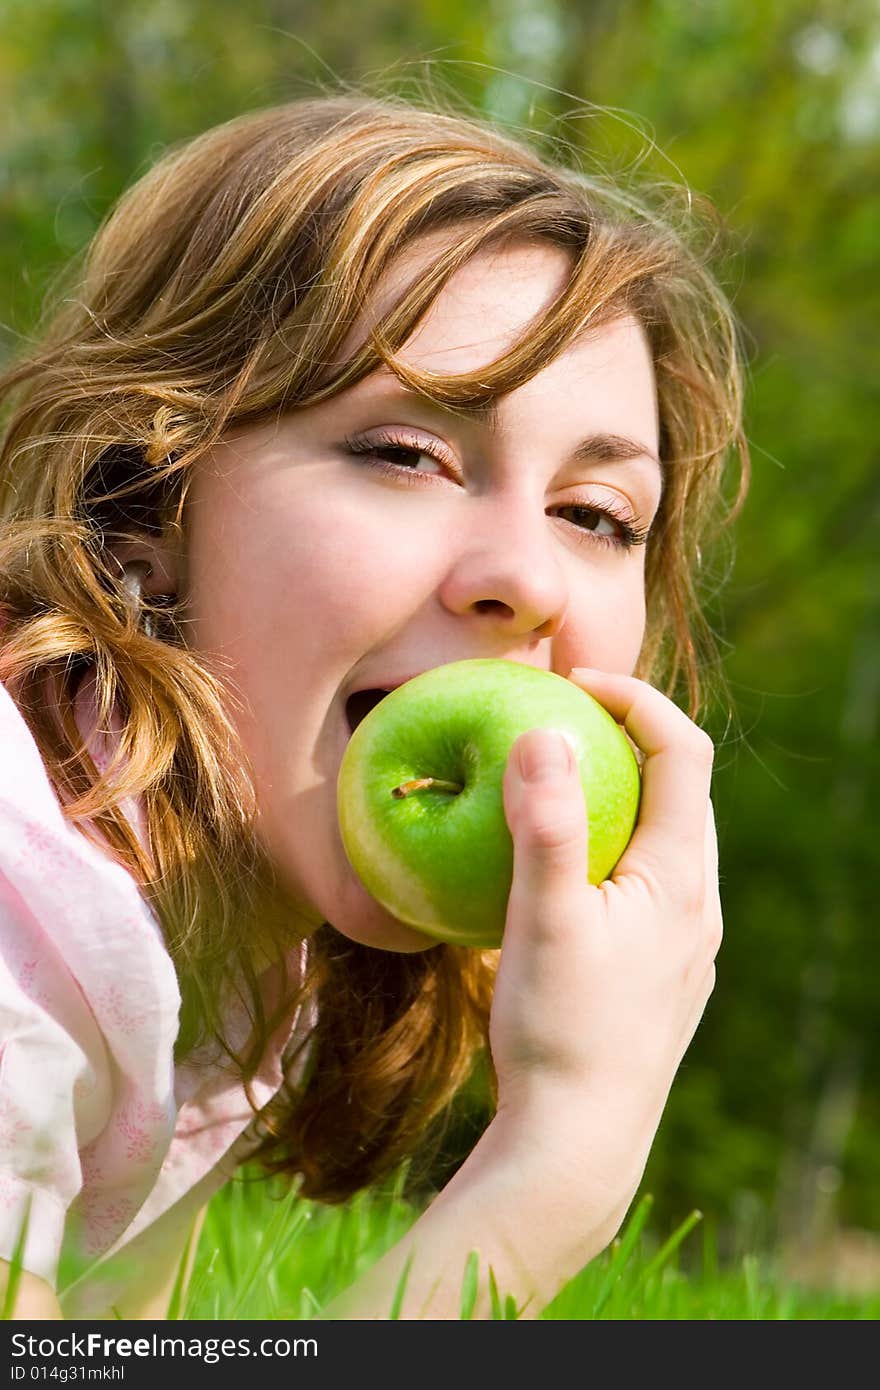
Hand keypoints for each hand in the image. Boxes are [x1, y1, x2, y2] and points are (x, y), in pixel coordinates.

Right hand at [489, 668, 721, 1147]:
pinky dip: (613, 849)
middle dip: (630, 738)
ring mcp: (687, 945)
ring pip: (667, 840)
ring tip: (557, 787)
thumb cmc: (558, 1032)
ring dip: (623, 796)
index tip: (573, 683)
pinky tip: (560, 876)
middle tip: (562, 719)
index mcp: (681, 877)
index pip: (682, 750)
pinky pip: (648, 885)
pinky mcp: (664, 976)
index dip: (636, 698)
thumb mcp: (543, 921)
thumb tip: (542, 732)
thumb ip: (543, 825)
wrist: (579, 1145)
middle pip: (682, 789)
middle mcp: (699, 905)